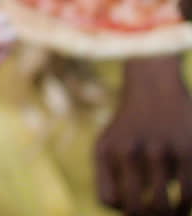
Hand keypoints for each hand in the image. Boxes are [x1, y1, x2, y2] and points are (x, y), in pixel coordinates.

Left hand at [96, 57, 191, 215]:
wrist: (154, 87)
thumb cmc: (130, 126)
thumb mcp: (108, 145)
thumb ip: (110, 176)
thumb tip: (128, 211)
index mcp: (106, 153)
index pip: (109, 199)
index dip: (122, 209)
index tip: (132, 205)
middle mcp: (128, 152)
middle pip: (136, 208)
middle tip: (156, 214)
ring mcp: (159, 151)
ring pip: (162, 206)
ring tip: (172, 214)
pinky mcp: (187, 150)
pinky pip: (188, 193)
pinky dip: (186, 207)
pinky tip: (185, 205)